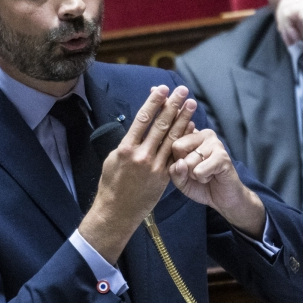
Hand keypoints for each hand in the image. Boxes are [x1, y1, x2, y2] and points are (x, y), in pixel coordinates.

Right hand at [79, 84, 196, 263]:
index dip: (154, 102)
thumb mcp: (112, 160)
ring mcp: (154, 167)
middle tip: (183, 91)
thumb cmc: (111, 185)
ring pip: (172, 138)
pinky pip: (176, 154)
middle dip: (173, 106)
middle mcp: (141, 155)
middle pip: (160, 125)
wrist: (117, 212)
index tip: (162, 89)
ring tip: (191, 104)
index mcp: (125, 148)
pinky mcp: (164, 177)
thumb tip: (136, 131)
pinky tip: (191, 128)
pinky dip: (184, 140)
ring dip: (183, 119)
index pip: (143, 119)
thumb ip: (126, 144)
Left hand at [169, 130, 264, 239]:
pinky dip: (202, 178)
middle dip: (183, 166)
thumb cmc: (200, 185)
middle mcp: (204, 134)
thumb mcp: (180, 179)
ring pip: (188, 160)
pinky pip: (199, 170)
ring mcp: (215, 143)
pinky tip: (212, 176)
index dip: (173, 159)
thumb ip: (173, 170)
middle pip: (177, 146)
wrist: (223, 198)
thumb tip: (180, 163)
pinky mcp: (222, 156)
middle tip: (196, 170)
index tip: (185, 165)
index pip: (170, 139)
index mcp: (192, 134)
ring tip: (205, 173)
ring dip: (194, 174)